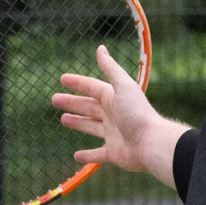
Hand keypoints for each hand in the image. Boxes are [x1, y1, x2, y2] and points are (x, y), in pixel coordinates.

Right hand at [53, 44, 188, 188]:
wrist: (151, 142)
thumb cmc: (136, 113)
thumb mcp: (123, 86)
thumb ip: (111, 68)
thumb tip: (100, 48)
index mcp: (114, 99)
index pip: (92, 88)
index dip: (78, 83)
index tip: (62, 79)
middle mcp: (113, 115)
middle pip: (88, 107)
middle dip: (72, 102)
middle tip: (55, 99)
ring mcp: (113, 134)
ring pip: (91, 127)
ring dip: (78, 123)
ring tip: (63, 119)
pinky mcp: (114, 153)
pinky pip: (98, 154)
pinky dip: (88, 156)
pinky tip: (76, 156)